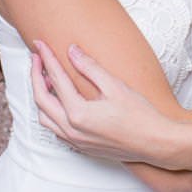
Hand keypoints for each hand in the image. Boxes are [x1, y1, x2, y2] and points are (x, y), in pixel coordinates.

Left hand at [30, 40, 170, 163]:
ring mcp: (75, 141)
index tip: (40, 44)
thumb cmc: (140, 116)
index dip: (47, 59)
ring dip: (41, 97)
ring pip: (45, 118)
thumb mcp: (115, 86)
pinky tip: (59, 102)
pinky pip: (55, 129)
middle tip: (37, 58)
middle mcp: (72, 130)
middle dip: (36, 76)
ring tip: (46, 78)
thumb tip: (72, 51)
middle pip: (41, 100)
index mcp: (78, 113)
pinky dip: (50, 113)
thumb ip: (90, 67)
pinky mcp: (81, 147)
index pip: (55, 79)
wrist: (155, 143)